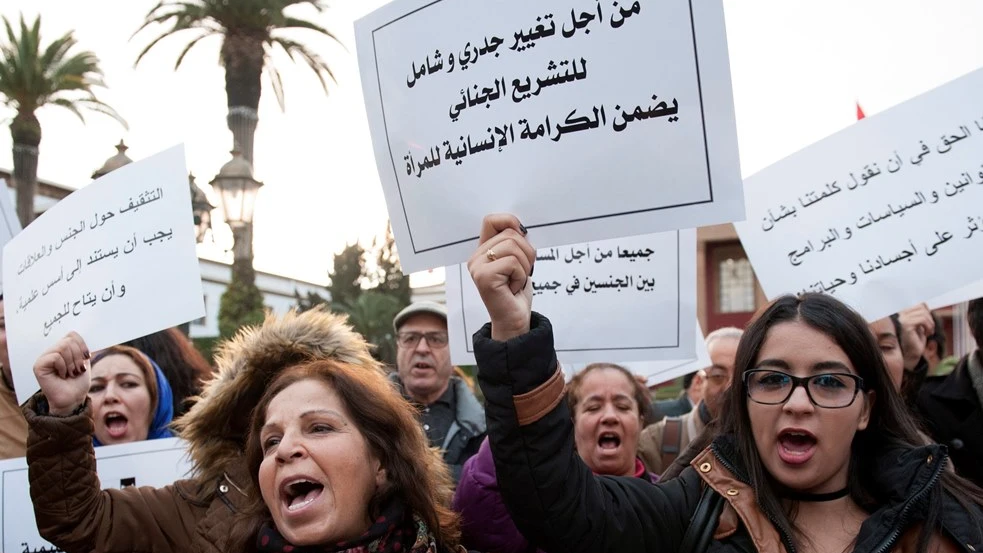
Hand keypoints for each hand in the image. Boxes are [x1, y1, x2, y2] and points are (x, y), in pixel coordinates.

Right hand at [33, 332, 90, 415]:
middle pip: (69, 340)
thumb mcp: (84, 361)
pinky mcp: (38, 366)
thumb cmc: (78, 382)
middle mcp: (51, 351)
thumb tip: (81, 336)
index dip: (82, 345)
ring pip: (64, 347)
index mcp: (61, 349)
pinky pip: (56, 357)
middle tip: (77, 370)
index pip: (72, 334)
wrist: (73, 399)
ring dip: (73, 363)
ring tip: (70, 373)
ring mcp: (44, 358)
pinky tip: (62, 375)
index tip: (87, 357)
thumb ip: (81, 348)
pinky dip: (64, 367)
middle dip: (79, 356)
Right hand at [468, 214, 535, 341]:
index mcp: (483, 250)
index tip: (523, 235)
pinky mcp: (484, 276)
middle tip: (521, 272)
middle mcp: (476, 257)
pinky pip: (513, 263)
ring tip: (516, 281)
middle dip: (527, 253)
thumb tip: (521, 227)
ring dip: (525, 266)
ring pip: (513, 247)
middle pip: (510, 234)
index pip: (491, 220)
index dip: (510, 222)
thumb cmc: (516, 292)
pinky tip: (513, 288)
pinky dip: (521, 276)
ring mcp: (477, 267)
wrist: (514, 320)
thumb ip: (515, 243)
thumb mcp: (518, 261)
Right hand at [897, 303, 933, 370]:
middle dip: (929, 316)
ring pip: (922, 312)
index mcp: (901, 313)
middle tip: (929, 328)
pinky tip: (927, 334)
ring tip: (928, 331)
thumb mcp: (918, 324)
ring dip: (930, 322)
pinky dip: (929, 326)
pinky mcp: (905, 325)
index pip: (917, 303)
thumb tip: (924, 303)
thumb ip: (919, 313)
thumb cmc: (914, 341)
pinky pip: (922, 319)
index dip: (926, 310)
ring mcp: (901, 319)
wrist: (910, 356)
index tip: (928, 323)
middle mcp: (899, 314)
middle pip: (920, 305)